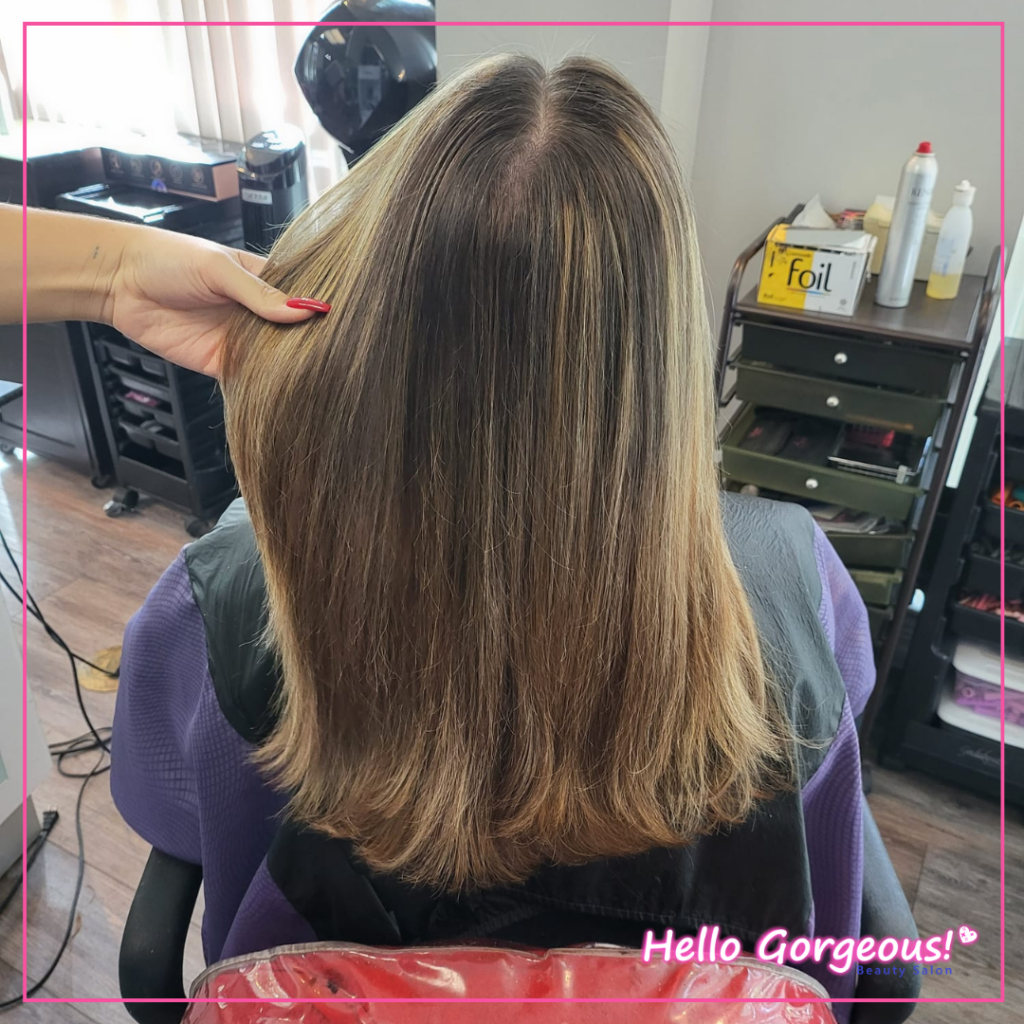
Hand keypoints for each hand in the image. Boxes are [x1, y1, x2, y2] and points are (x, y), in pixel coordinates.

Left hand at [102, 228, 327, 376]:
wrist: (118, 281)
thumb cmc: (166, 258)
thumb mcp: (218, 268)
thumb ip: (259, 293)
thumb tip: (303, 310)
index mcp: (261, 280)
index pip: (300, 297)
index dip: (317, 309)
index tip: (341, 323)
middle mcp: (255, 312)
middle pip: (293, 332)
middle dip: (309, 343)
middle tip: (336, 354)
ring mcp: (239, 339)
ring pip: (275, 357)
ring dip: (290, 366)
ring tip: (316, 373)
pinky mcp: (221, 363)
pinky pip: (249, 378)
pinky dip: (264, 385)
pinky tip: (283, 387)